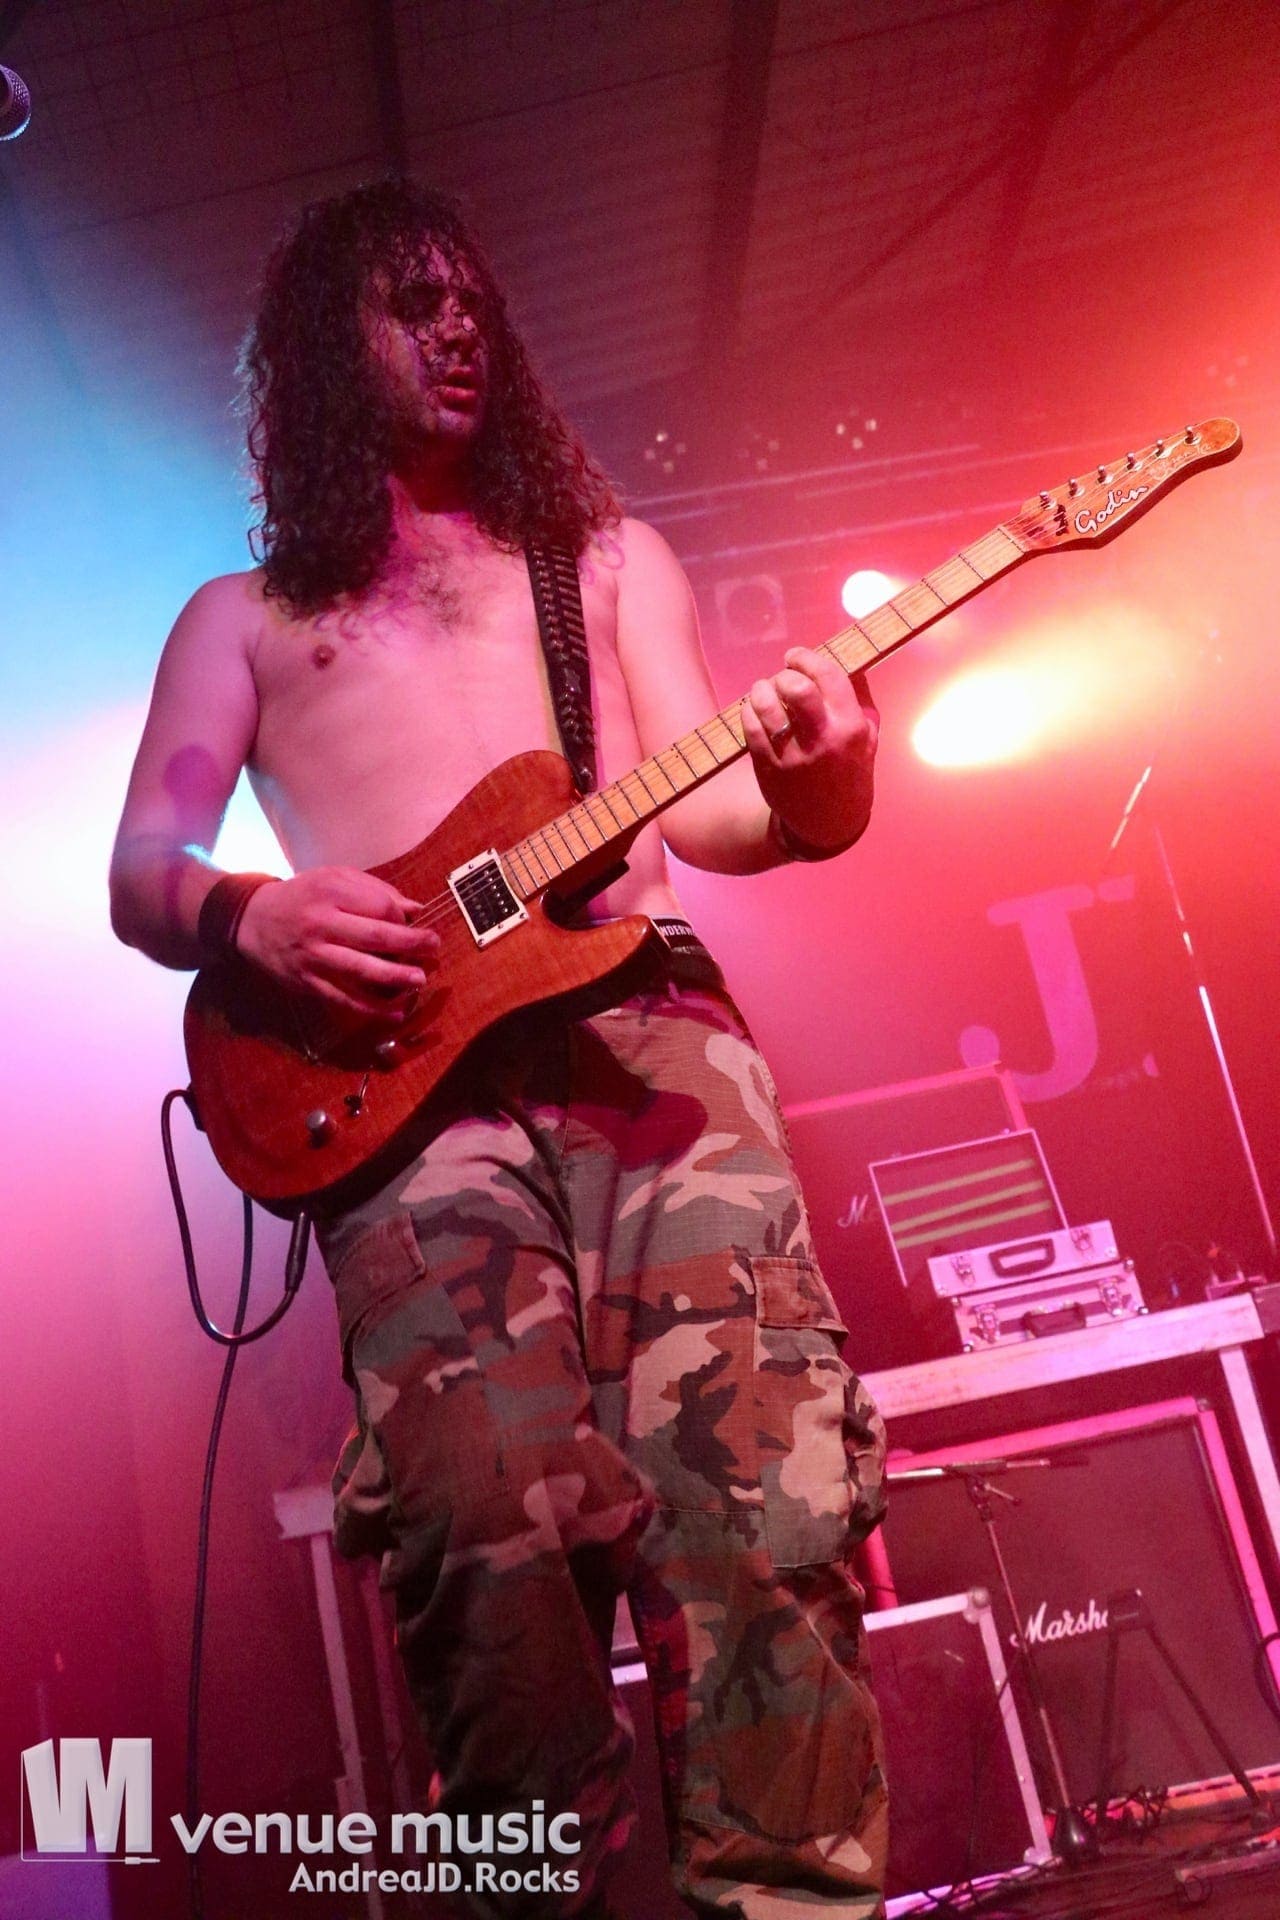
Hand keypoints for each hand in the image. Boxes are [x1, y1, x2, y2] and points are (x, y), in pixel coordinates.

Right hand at [234, 867, 439, 1015]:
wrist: (251, 920)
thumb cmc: (302, 897)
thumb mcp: (334, 879)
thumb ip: (375, 891)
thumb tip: (415, 909)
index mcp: (331, 893)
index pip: (379, 907)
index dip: (403, 917)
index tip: (415, 924)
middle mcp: (321, 924)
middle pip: (375, 937)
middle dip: (410, 945)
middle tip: (433, 948)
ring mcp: (313, 956)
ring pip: (361, 971)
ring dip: (396, 978)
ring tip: (419, 980)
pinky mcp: (307, 983)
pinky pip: (344, 999)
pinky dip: (371, 1009)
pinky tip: (395, 1013)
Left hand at [741, 648, 879, 849]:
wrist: (830, 821)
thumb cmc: (850, 770)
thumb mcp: (868, 736)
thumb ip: (860, 698)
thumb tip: (848, 658)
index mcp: (850, 726)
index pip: (827, 676)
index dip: (806, 658)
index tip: (794, 657)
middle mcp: (822, 739)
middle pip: (795, 688)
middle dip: (783, 674)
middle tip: (781, 678)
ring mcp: (793, 754)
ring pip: (766, 706)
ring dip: (760, 690)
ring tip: (763, 691)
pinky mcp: (769, 766)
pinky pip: (750, 728)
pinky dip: (748, 711)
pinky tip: (754, 710)